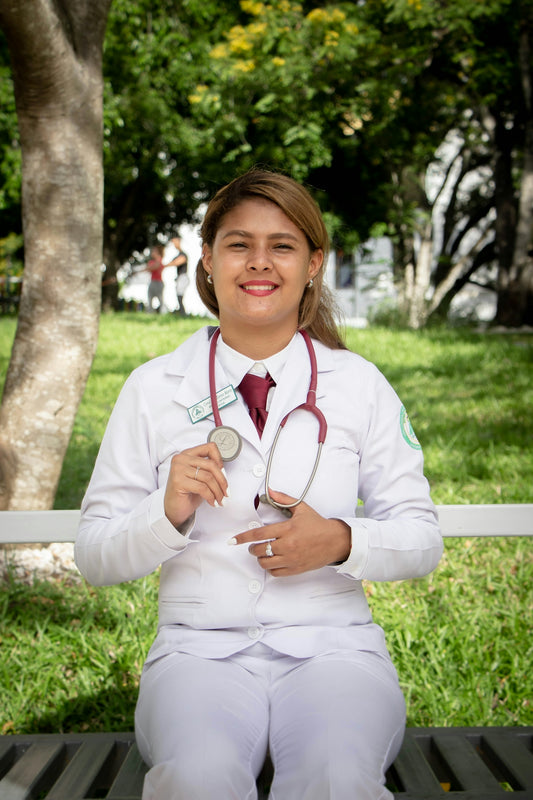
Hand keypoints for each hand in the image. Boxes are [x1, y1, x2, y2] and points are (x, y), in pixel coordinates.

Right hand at [164, 443, 227, 527]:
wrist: (174, 509)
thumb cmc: (187, 494)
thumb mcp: (200, 478)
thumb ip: (210, 469)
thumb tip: (224, 470)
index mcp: (187, 454)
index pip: (209, 447)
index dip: (220, 460)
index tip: (224, 474)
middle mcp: (181, 459)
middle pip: (211, 464)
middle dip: (222, 481)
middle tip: (226, 492)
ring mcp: (178, 469)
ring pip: (208, 477)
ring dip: (218, 491)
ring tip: (220, 499)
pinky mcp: (178, 481)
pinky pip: (202, 488)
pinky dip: (211, 496)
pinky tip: (212, 502)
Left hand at [229, 490, 350, 575]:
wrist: (335, 541)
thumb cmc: (318, 524)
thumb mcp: (301, 508)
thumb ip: (283, 499)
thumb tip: (268, 491)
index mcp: (288, 529)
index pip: (259, 534)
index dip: (243, 538)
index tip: (233, 540)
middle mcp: (288, 545)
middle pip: (260, 550)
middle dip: (252, 548)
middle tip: (253, 545)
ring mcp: (292, 558)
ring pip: (265, 563)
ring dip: (260, 558)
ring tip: (263, 553)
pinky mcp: (296, 568)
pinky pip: (275, 572)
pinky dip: (270, 568)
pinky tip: (272, 561)